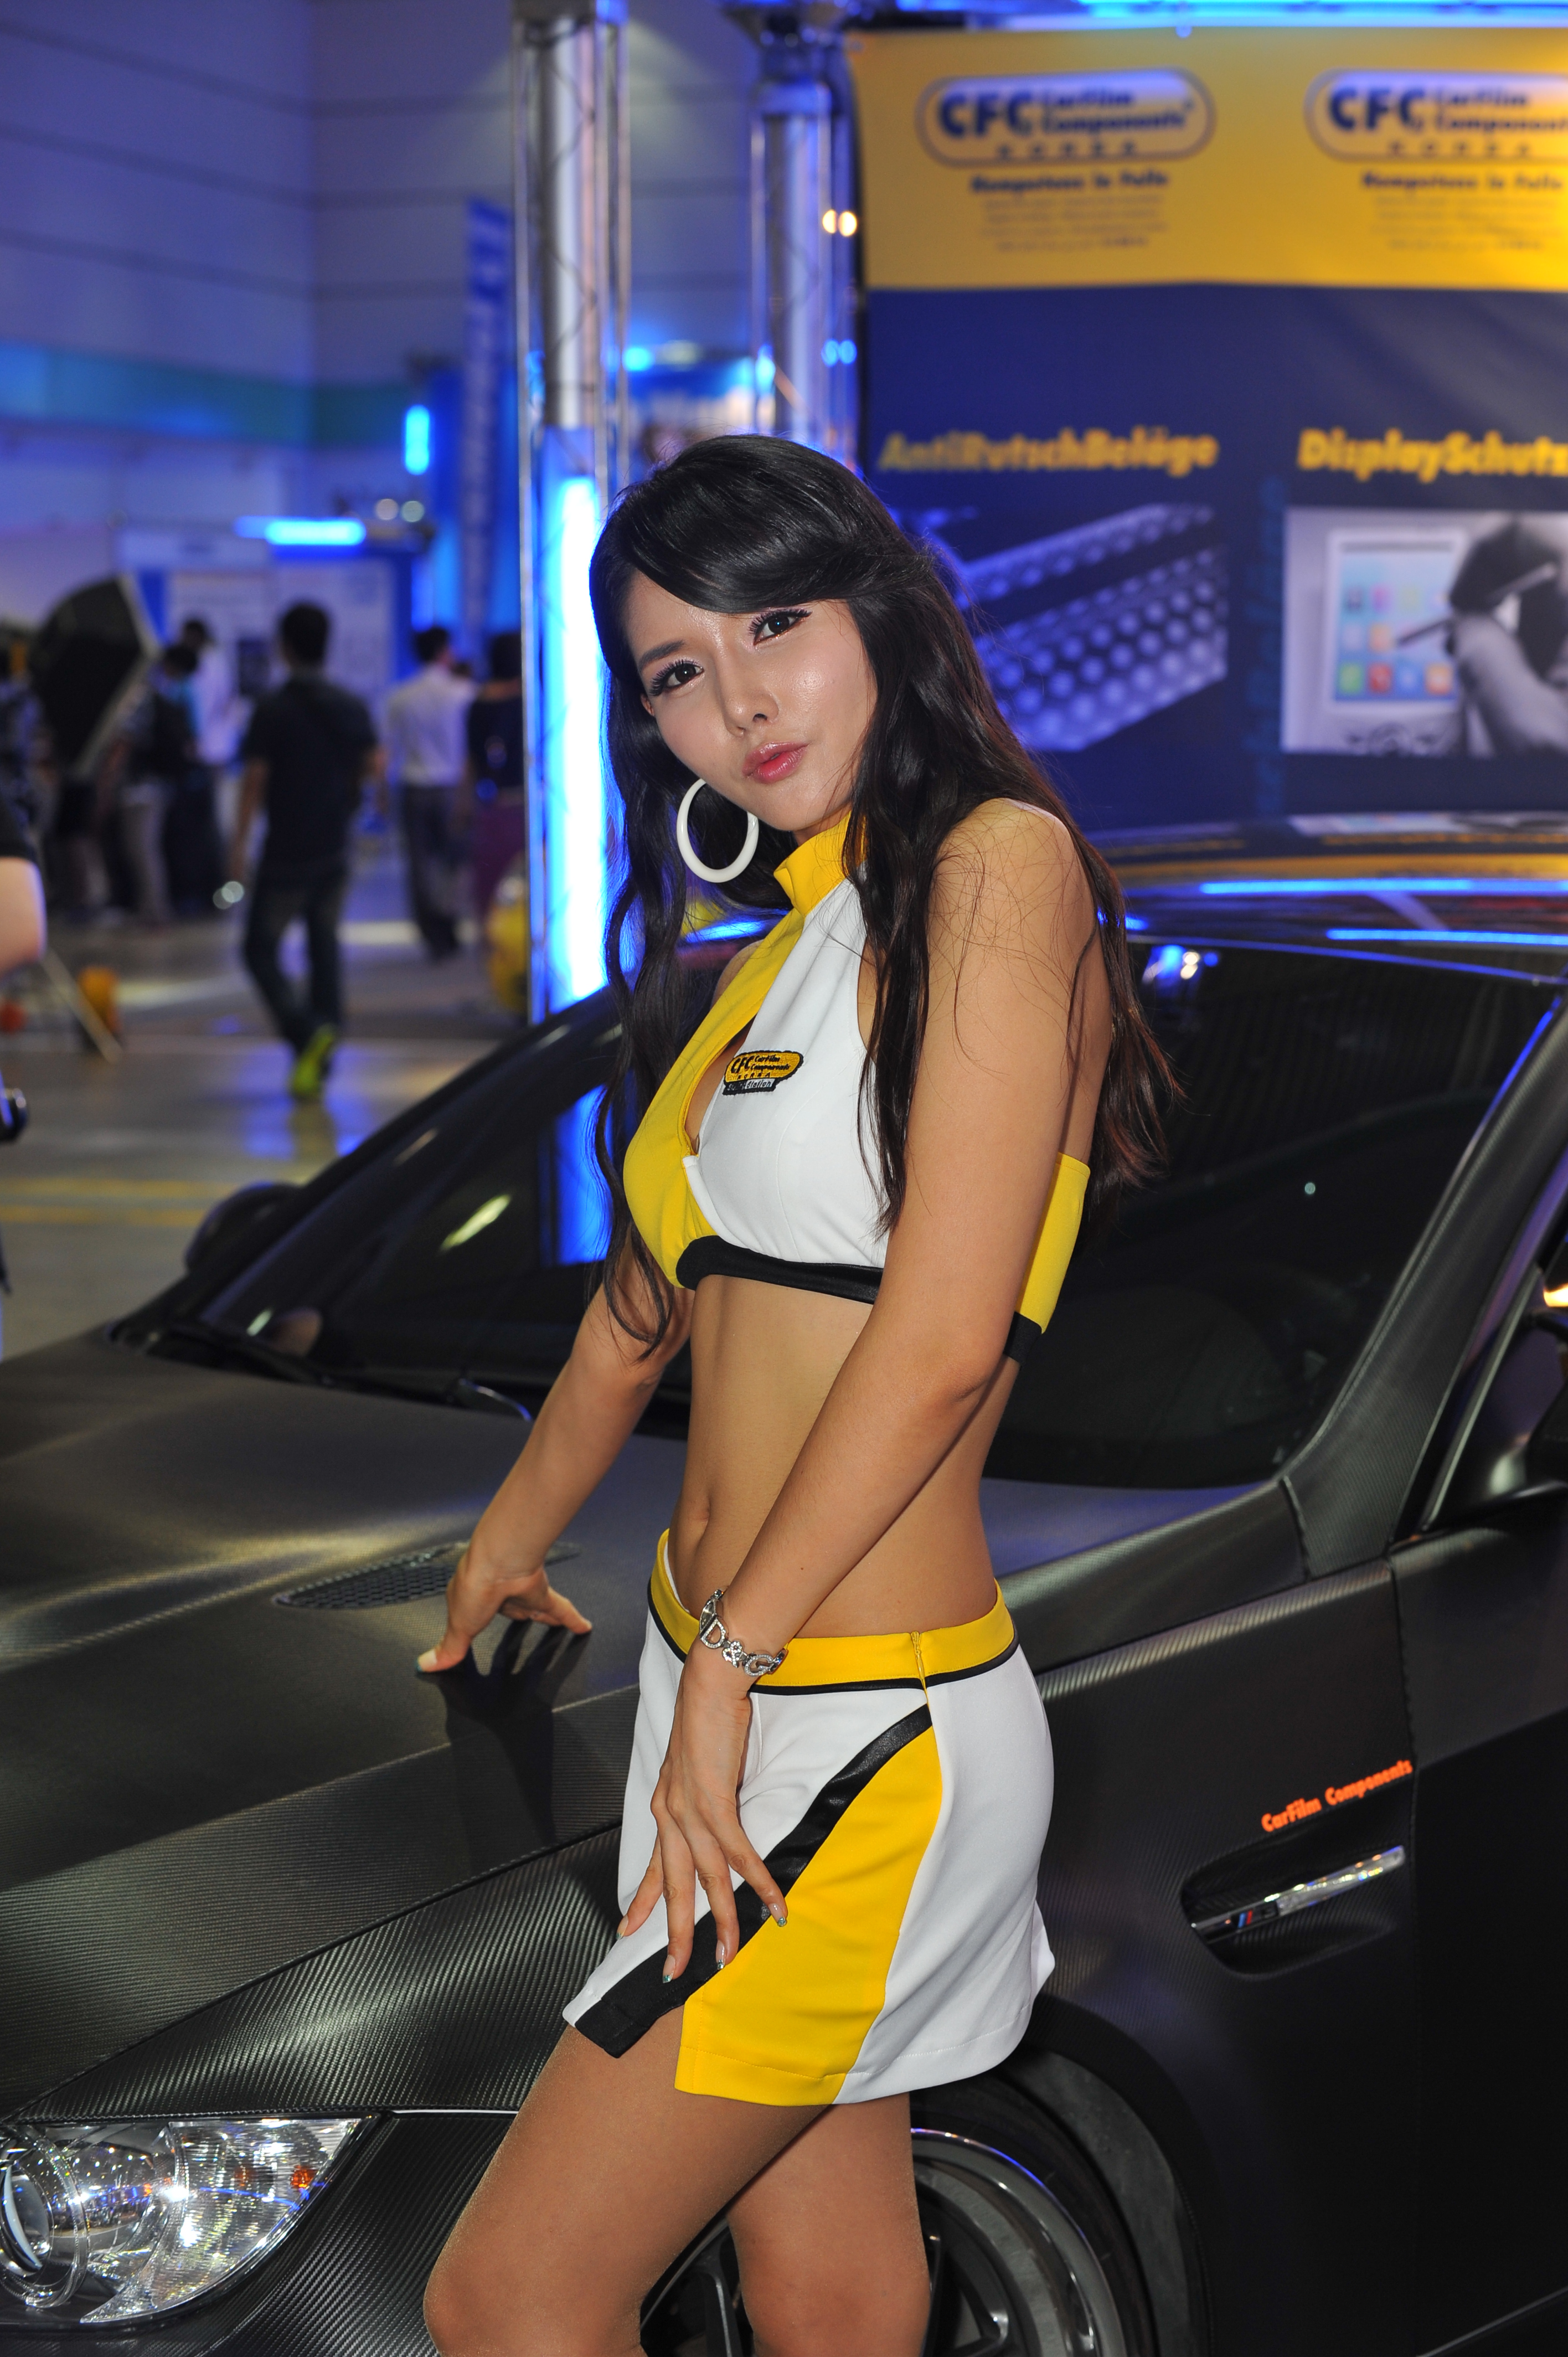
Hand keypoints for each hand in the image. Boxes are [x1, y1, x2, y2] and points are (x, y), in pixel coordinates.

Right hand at [417, 1543, 590, 1672]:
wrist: (498, 1561)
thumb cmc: (473, 1586)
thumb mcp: (457, 1626)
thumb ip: (449, 1647)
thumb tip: (424, 1664)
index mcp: (472, 1599)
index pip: (476, 1615)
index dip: (478, 1623)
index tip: (476, 1630)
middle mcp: (499, 1593)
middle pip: (511, 1610)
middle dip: (518, 1615)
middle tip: (526, 1621)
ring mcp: (521, 1591)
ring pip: (536, 1608)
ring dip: (546, 1616)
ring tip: (556, 1626)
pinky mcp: (541, 1592)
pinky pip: (561, 1609)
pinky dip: (573, 1619)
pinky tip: (584, 1627)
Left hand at [620, 1642, 786, 1977]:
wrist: (710, 1683)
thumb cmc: (707, 1717)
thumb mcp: (695, 1765)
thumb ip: (698, 1795)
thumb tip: (710, 1813)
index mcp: (664, 1807)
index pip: (655, 1865)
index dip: (644, 1900)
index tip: (628, 1931)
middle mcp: (671, 1815)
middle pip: (675, 1886)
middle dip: (676, 1932)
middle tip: (676, 1973)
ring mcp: (691, 1812)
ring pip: (707, 1880)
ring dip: (723, 1920)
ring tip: (729, 1955)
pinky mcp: (716, 1803)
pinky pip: (738, 1854)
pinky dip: (758, 1883)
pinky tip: (774, 1906)